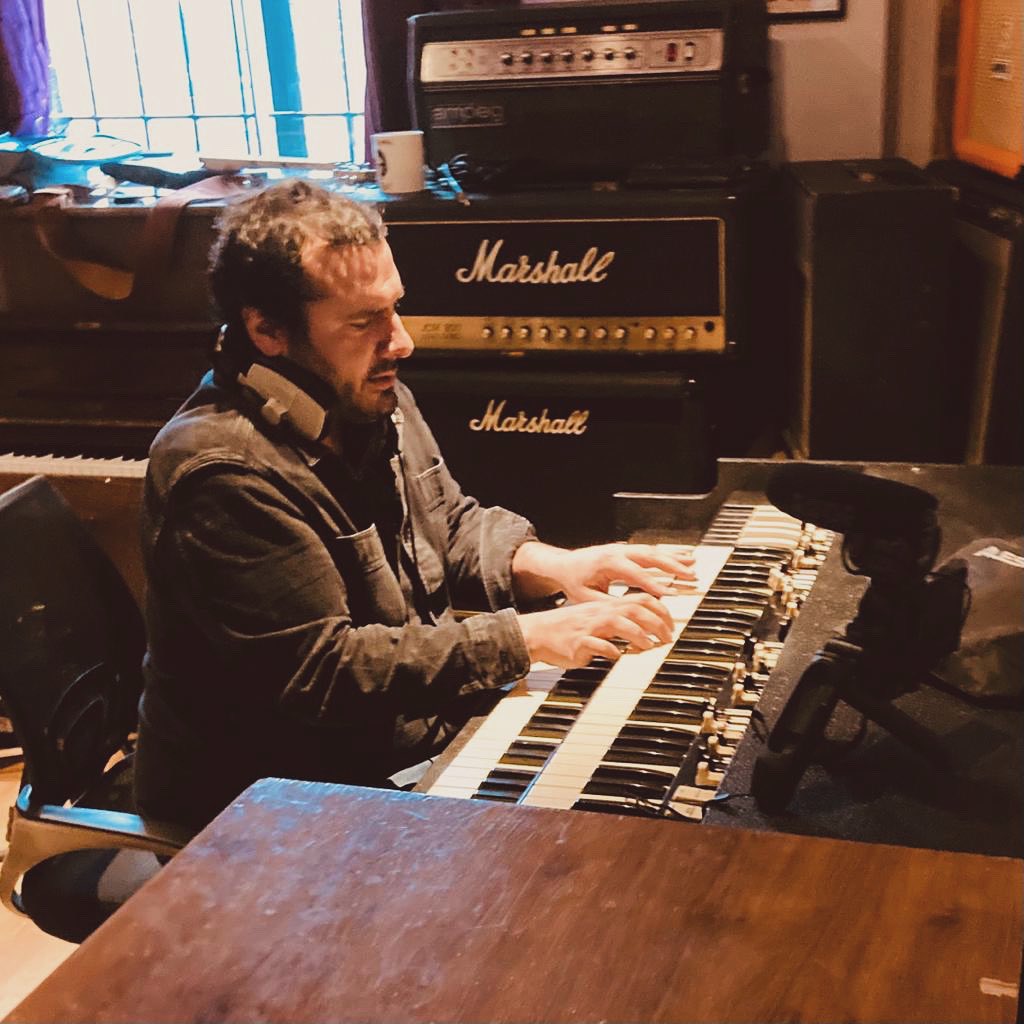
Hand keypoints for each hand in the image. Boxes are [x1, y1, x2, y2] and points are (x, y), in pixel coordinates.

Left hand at [513, 541, 695, 604]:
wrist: (562, 564)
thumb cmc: (573, 581)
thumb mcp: (586, 597)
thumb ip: (608, 604)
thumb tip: (628, 613)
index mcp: (608, 563)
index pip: (637, 574)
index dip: (655, 584)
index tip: (671, 593)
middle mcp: (618, 552)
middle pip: (650, 557)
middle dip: (673, 566)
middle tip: (691, 576)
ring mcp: (623, 549)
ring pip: (653, 551)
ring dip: (673, 558)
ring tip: (692, 564)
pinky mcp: (626, 550)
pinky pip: (650, 550)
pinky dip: (667, 554)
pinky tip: (682, 558)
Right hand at [517, 592, 673, 667]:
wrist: (538, 633)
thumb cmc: (570, 628)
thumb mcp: (597, 618)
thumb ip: (619, 620)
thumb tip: (645, 628)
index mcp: (607, 605)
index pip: (641, 599)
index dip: (661, 611)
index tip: (671, 626)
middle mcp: (601, 612)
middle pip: (635, 610)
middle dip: (657, 624)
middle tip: (667, 639)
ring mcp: (590, 626)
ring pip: (619, 624)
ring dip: (639, 636)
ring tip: (648, 648)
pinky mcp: (579, 642)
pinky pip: (599, 645)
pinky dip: (612, 650)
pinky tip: (618, 656)